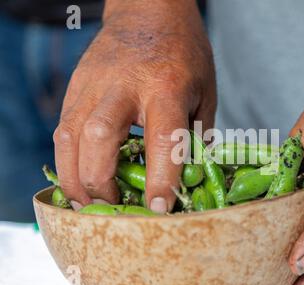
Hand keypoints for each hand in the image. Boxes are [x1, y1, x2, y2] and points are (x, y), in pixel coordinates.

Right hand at [53, 0, 215, 212]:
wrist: (149, 10)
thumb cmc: (184, 52)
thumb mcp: (205, 92)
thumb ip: (198, 136)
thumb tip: (191, 177)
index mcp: (166, 88)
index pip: (162, 141)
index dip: (160, 181)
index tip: (158, 209)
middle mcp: (124, 86)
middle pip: (99, 140)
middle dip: (102, 185)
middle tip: (114, 208)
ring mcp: (93, 84)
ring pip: (69, 138)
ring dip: (75, 179)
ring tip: (88, 203)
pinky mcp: (76, 86)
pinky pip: (63, 129)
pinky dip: (69, 160)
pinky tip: (81, 175)